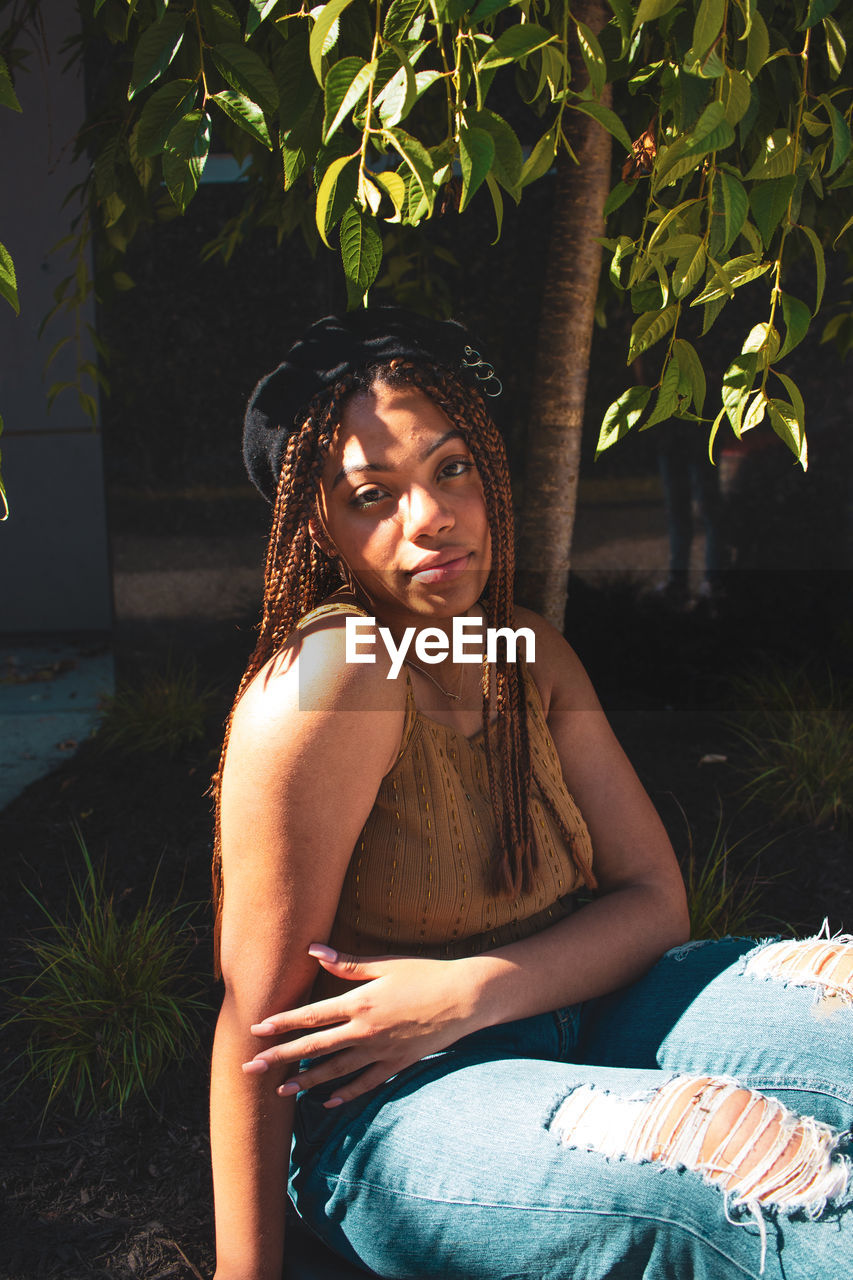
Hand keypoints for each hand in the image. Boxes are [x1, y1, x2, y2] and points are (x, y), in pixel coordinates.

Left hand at [241, 944, 480, 1106]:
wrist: (464, 999)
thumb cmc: (425, 975)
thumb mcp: (384, 965)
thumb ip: (346, 964)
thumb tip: (312, 949)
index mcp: (359, 1003)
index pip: (311, 1016)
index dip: (281, 1023)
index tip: (256, 1031)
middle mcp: (364, 1031)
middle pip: (314, 1046)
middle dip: (280, 1057)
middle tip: (251, 1068)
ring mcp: (380, 1051)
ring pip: (334, 1070)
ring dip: (305, 1080)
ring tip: (280, 1090)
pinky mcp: (396, 1064)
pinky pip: (365, 1083)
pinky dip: (345, 1093)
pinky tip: (327, 1102)